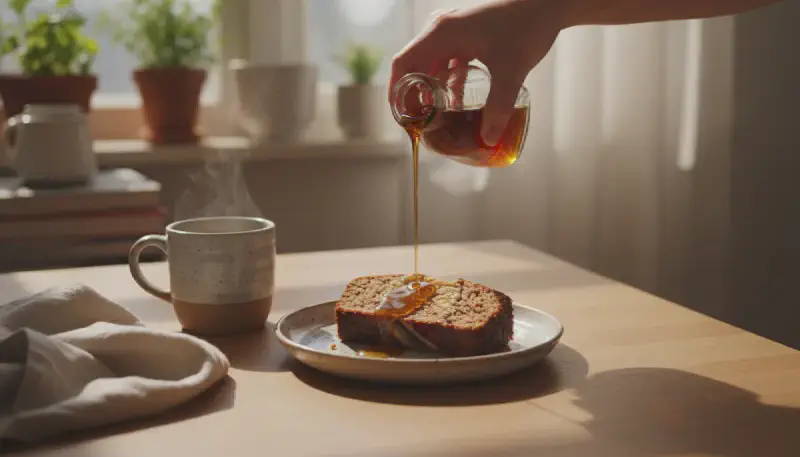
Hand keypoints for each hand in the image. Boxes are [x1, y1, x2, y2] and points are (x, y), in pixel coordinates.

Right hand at [389, 0, 565, 145]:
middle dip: (415, 94)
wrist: (547, 4)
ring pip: (432, 63)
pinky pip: (449, 59)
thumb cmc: (526, 28)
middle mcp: (442, 28)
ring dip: (432, 88)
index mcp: (442, 33)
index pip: (404, 63)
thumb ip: (498, 107)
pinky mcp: (468, 33)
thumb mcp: (510, 72)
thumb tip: (487, 138)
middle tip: (420, 121)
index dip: (397, 91)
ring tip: (436, 115)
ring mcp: (454, 29)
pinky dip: (449, 79)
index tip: (401, 116)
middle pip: (415, 64)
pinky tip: (458, 100)